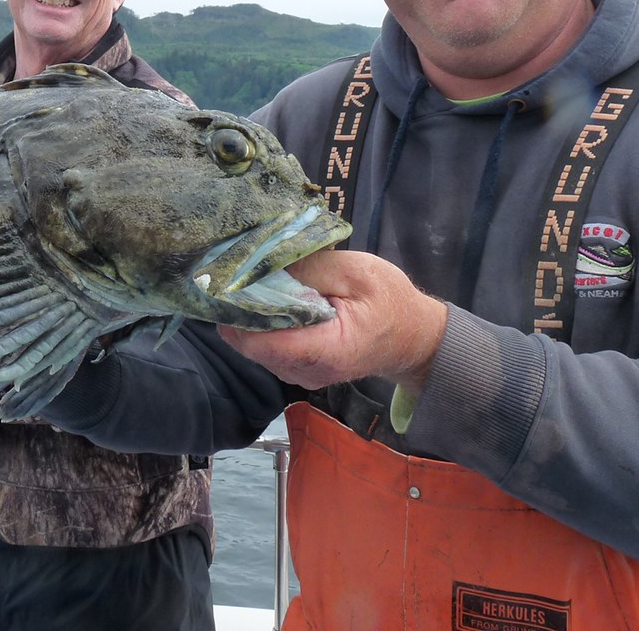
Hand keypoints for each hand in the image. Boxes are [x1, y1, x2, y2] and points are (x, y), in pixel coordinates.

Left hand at [218, 249, 447, 395]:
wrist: (412, 336)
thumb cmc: (389, 301)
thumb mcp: (356, 271)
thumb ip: (310, 269)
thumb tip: (263, 265)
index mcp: (327, 350)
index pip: (265, 343)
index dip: (240, 313)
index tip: (227, 282)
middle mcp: (307, 372)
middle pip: (253, 345)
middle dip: (239, 310)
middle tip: (231, 272)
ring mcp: (299, 374)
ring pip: (254, 347)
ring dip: (247, 316)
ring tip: (248, 281)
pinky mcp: (295, 368)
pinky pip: (265, 346)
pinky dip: (259, 323)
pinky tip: (263, 298)